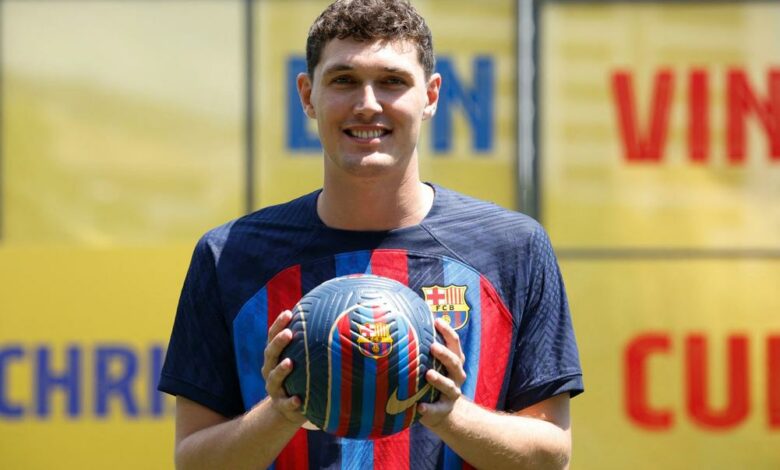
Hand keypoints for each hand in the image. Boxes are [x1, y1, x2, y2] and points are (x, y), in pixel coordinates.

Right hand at [261, 310, 305, 425]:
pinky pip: (285, 404)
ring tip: (289, 363)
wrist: (289, 408)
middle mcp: (270, 370)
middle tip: (289, 333)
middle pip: (270, 354)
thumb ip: (311, 344)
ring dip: (281, 370)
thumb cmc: (300, 376)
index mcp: (274, 357)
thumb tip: (335, 318)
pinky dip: (291, 402)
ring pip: (274, 378)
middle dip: (278, 343)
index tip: (289, 313)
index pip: (273, 337)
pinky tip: (298, 399)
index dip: (279, 325)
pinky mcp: (282, 405)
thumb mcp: (302, 360)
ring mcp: (274, 388)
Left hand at [418, 318, 466, 427]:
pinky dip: (429, 409)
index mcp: (455, 361)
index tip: (437, 321)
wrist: (444, 412)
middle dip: (444, 354)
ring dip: (439, 380)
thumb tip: (405, 323)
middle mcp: (456, 375)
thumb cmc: (434, 379)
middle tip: (433, 346)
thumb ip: (425, 348)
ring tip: (429, 374)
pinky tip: (420, 407)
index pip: (454, 343)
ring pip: (449, 386)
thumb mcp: (435, 363)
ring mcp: (452, 393)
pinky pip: (437, 409)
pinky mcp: (443, 410)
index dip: (448, 331)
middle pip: (454, 362)